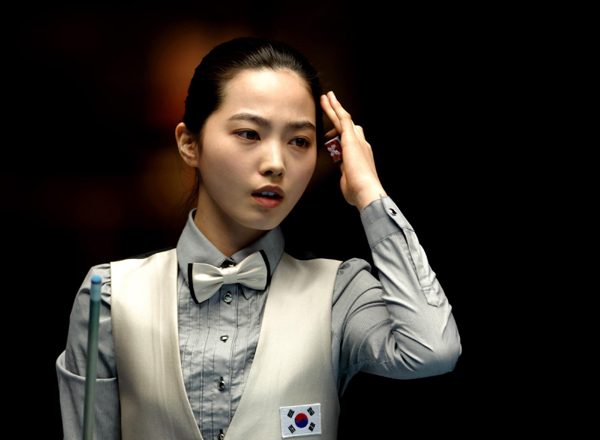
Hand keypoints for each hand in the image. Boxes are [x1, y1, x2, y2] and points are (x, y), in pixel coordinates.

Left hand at [320, 91, 386, 210]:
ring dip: (334, 108)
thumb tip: (345, 173)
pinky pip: (342, 118)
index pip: (350, 139)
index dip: (340, 134)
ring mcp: (357, 140)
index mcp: (361, 154)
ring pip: (343, 118)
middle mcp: (361, 144)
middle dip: (338, 114)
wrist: (365, 190)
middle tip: (330, 103)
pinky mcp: (351, 138)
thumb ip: (346, 174)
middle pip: (348, 125)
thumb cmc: (357, 191)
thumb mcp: (349, 180)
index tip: (332, 133)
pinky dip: (335, 107)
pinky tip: (328, 99)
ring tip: (325, 98)